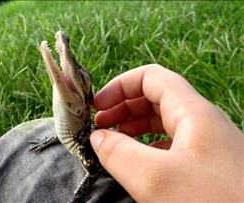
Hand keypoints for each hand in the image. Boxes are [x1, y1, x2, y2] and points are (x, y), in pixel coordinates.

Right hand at [90, 64, 243, 201]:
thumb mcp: (156, 178)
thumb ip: (119, 153)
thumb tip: (97, 137)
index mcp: (193, 113)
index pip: (151, 78)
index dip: (120, 86)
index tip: (97, 105)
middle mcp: (201, 123)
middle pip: (154, 98)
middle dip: (123, 107)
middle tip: (99, 125)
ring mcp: (205, 145)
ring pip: (161, 122)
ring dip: (132, 127)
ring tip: (111, 141)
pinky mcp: (205, 165)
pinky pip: (169, 145)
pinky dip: (146, 147)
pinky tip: (135, 162)